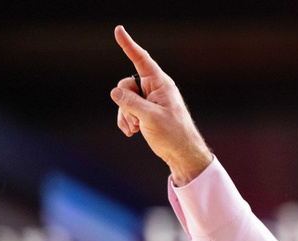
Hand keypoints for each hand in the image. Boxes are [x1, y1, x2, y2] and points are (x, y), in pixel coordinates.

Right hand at [111, 25, 212, 185]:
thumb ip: (131, 102)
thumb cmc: (173, 134)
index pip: (141, 59)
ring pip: (124, 99)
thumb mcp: (150, 117)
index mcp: (160, 84)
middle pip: (126, 84)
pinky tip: (131, 133)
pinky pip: (126, 110)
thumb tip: (115, 92)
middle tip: (135, 119)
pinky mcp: (145, 112)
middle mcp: (154, 89)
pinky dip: (126, 120)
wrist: (182, 154)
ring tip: (135, 129)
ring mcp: (149, 100)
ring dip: (125, 114)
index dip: (129, 45)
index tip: (118, 30)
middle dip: (124, 102)